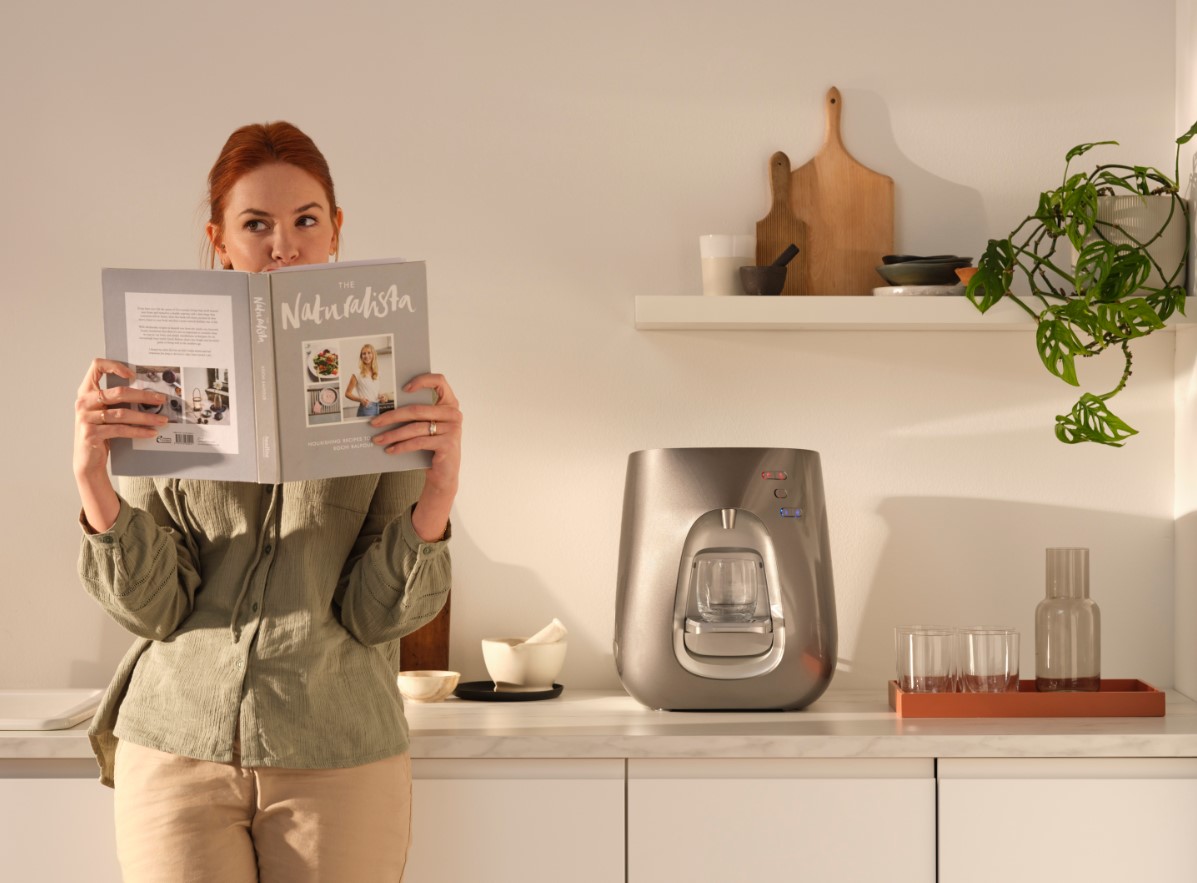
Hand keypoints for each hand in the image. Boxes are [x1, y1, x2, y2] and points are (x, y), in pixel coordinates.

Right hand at [74, 359, 169, 530]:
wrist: (87, 460)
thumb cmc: (100, 432)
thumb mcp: (105, 412)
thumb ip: (116, 401)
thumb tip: (148, 394)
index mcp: (86, 391)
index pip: (96, 366)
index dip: (114, 365)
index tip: (133, 374)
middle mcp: (83, 402)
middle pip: (118, 392)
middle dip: (144, 396)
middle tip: (161, 399)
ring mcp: (85, 418)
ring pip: (122, 413)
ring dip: (146, 417)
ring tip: (162, 420)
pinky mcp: (90, 433)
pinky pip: (120, 429)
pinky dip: (138, 431)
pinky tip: (151, 432)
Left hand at [369, 373, 461, 540]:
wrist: (444, 474)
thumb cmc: (432, 447)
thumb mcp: (428, 427)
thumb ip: (418, 414)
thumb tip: (387, 408)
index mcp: (450, 404)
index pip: (440, 381)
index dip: (422, 380)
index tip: (403, 388)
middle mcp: (454, 414)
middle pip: (417, 409)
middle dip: (392, 416)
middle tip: (374, 422)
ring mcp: (453, 429)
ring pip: (415, 428)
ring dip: (392, 434)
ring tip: (377, 439)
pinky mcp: (447, 444)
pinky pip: (418, 442)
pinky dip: (401, 446)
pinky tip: (390, 450)